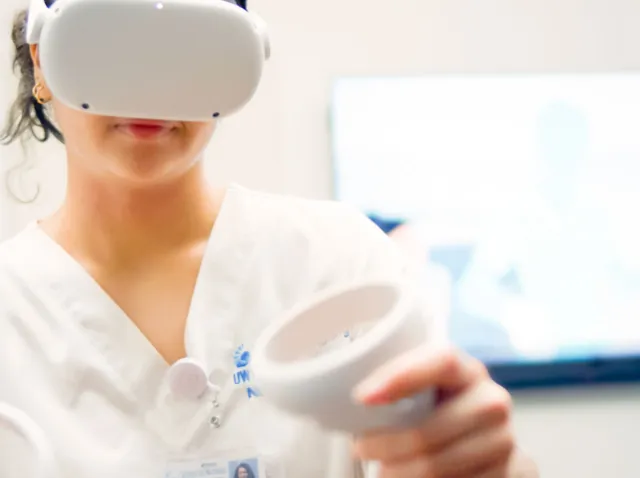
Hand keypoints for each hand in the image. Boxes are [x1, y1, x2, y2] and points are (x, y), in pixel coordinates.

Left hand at [352, 347, 516, 477]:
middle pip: (427, 430)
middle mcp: (490, 400)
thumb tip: (359, 396)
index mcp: (467, 369)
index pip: (442, 361)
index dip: (401, 377)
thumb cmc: (439, 405)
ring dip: (397, 472)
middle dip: (384, 445)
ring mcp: (501, 440)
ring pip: (435, 466)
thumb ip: (400, 380)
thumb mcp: (426, 386)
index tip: (363, 398)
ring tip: (380, 470)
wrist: (484, 439)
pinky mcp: (502, 473)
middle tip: (360, 448)